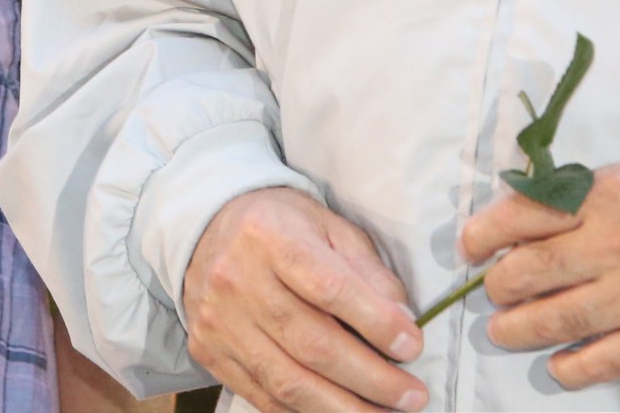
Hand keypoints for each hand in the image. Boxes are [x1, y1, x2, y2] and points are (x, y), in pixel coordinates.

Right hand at [183, 187, 427, 412]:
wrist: (208, 228)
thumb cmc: (282, 226)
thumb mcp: (329, 226)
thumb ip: (366, 270)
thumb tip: (403, 320)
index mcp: (270, 236)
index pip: (329, 288)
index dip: (375, 322)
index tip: (412, 346)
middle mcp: (237, 280)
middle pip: (311, 344)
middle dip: (370, 378)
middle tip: (411, 396)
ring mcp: (220, 322)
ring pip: (288, 381)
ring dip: (344, 408)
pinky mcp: (210, 353)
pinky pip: (264, 397)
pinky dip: (307, 412)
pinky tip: (342, 412)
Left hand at [461, 160, 619, 389]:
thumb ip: (578, 197)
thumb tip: (518, 221)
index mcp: (606, 197)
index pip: (524, 214)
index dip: (484, 234)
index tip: (469, 248)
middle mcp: (618, 244)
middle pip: (528, 272)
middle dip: (497, 286)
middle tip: (492, 292)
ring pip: (553, 320)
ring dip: (517, 330)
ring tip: (505, 330)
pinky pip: (595, 362)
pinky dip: (566, 367)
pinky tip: (557, 363)